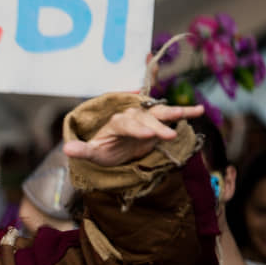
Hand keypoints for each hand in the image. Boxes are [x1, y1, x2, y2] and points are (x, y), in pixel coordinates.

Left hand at [63, 103, 203, 166]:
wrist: (114, 148)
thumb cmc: (103, 150)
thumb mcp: (92, 153)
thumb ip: (82, 150)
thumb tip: (66, 149)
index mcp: (115, 123)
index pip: (125, 124)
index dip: (136, 129)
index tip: (147, 135)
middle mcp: (131, 117)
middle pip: (145, 119)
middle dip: (156, 127)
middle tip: (167, 136)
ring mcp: (145, 118)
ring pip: (160, 113)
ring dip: (175, 113)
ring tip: (192, 112)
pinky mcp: (156, 122)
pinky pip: (170, 115)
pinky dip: (184, 112)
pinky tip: (199, 111)